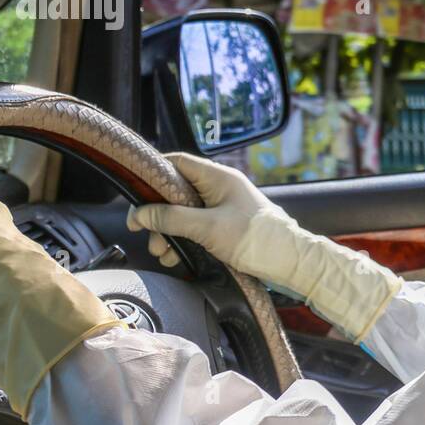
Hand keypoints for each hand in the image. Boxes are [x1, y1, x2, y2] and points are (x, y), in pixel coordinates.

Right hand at [128, 152, 401, 342]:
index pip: (177, 162)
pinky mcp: (224, 227)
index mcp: (217, 178)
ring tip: (163, 253)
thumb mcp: (207, 228)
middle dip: (158, 216)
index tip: (134, 191)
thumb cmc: (255, 239)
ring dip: (168, 234)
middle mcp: (218, 189)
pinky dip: (183, 242)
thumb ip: (172, 219)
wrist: (290, 262)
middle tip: (145, 235)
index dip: (152, 173)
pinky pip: (195, 229)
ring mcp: (221, 208)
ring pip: (183, 215)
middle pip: (175, 193)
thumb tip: (141, 213)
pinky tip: (176, 258)